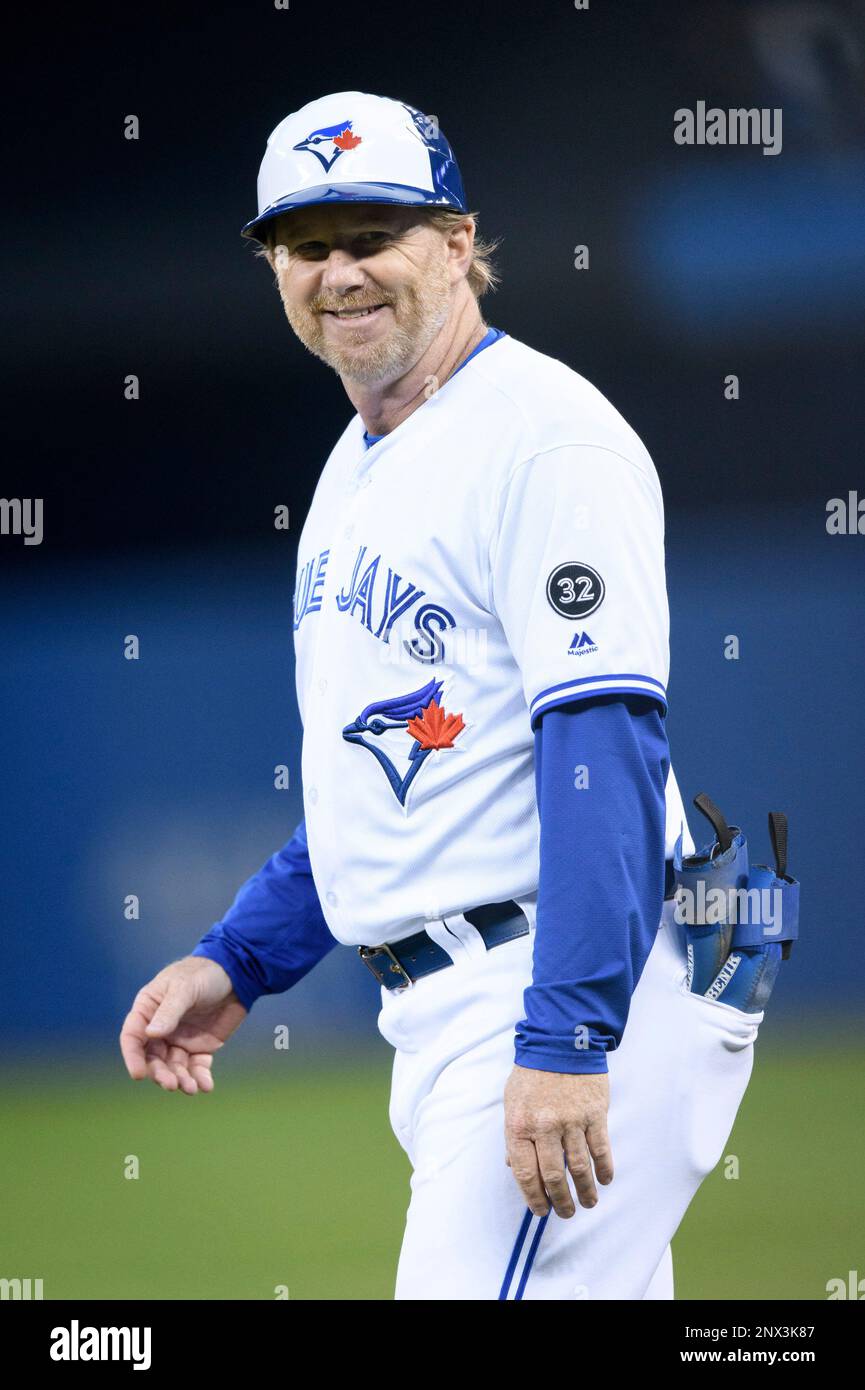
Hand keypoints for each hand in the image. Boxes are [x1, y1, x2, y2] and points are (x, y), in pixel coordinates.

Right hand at [119, 956, 247, 1094]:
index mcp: (149, 1009)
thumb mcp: (185, 988)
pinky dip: (200, 1078)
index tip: (138, 1074)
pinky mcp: (200, 1047)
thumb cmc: (204, 973)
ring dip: (181, 1079)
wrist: (236, 973)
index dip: (132, 1056)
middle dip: (161, 1073)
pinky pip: (196, 1067)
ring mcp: (180, 1039)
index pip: (133, 1036)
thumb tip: (151, 1034)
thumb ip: (169, 1011)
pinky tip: (206, 1086)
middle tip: (172, 1084)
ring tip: (192, 1088)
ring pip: (174, 1066)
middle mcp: (161, 1028)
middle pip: (153, 1058)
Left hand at [503, 1064, 612, 1217]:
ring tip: (588, 1203)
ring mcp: (571, 1121)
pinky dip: (605, 1169)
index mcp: (519, 1125)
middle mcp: (545, 1126)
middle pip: (553, 1177)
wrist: (560, 1040)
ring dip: (585, 1192)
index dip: (533, 1197)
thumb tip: (513, 1166)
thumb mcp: (512, 1101)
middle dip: (560, 1202)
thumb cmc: (532, 1072)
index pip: (525, 1173)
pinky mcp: (595, 1114)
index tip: (540, 1210)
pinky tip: (605, 1179)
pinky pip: (601, 1149)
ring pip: (580, 1168)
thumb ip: (513, 1135)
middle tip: (565, 1213)